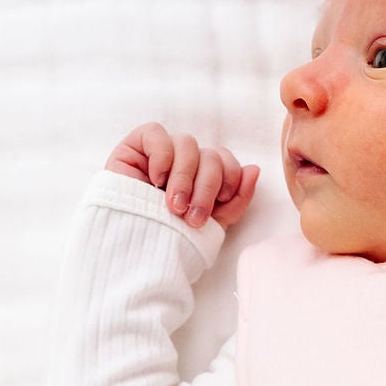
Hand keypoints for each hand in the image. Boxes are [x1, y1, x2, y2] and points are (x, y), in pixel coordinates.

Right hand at [107, 123, 260, 228]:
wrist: (130, 251)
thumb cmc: (169, 240)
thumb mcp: (211, 225)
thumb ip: (236, 200)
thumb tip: (254, 169)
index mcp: (204, 178)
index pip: (227, 162)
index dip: (230, 181)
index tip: (218, 209)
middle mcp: (184, 162)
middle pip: (210, 155)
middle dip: (206, 187)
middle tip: (193, 216)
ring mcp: (160, 153)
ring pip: (187, 144)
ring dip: (184, 177)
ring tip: (172, 206)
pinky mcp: (135, 146)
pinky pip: (156, 134)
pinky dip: (161, 156)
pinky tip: (156, 180)